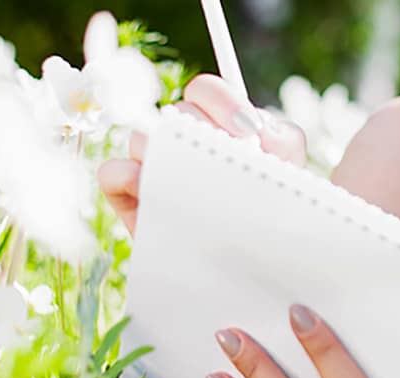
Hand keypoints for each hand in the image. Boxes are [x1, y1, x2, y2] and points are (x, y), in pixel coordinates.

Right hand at [98, 74, 306, 235]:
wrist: (250, 264)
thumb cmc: (265, 213)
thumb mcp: (287, 172)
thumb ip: (282, 141)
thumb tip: (254, 130)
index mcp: (216, 124)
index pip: (205, 91)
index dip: (223, 103)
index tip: (247, 133)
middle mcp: (180, 139)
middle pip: (176, 111)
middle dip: (203, 133)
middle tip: (224, 166)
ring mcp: (152, 166)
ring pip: (140, 137)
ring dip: (166, 154)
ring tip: (194, 188)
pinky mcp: (129, 197)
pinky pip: (112, 173)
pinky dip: (124, 176)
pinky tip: (150, 192)